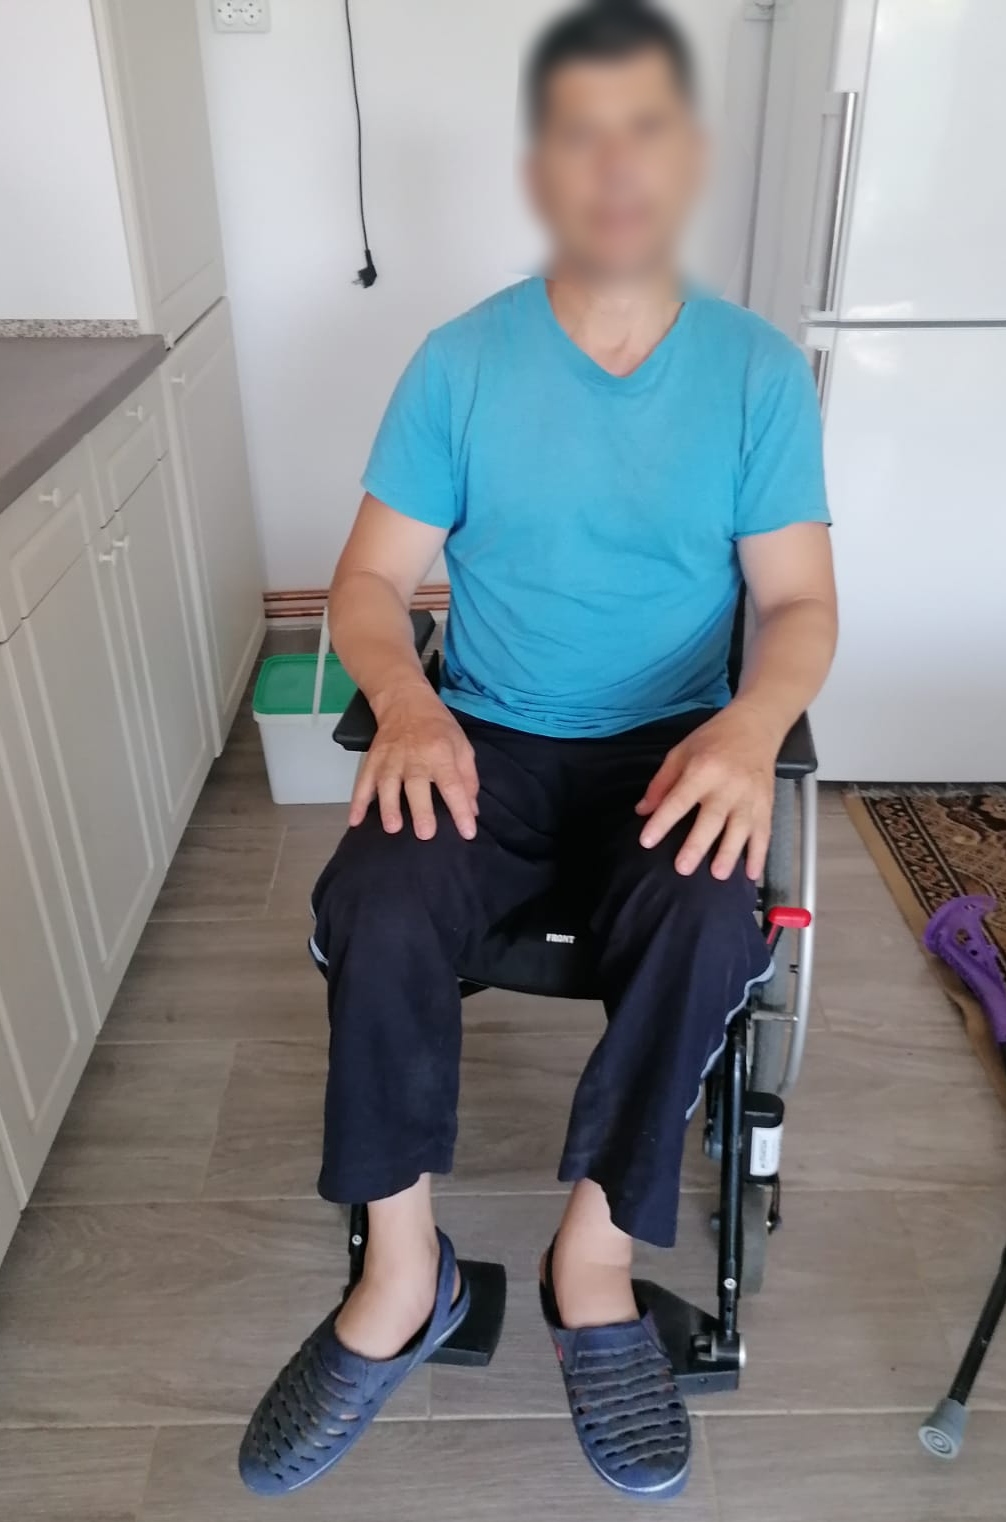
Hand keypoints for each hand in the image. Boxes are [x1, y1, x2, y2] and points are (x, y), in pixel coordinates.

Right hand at [349, 683, 479, 840]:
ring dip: (388, 806)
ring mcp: (390, 758)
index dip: (461, 809)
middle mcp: (415, 756)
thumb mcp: (462, 746)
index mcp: (441, 753)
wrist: (405, 701)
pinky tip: (355, 820)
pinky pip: (363, 782)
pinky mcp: (373, 760)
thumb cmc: (438, 728)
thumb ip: (468, 779)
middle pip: (417, 785)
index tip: (468, 832)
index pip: (453, 784)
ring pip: (387, 784)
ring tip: (392, 828)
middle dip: (420, 810)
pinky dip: (357, 801)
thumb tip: (473, 811)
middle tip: (425, 834)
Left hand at [636, 703, 778, 880]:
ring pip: (741, 829)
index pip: (679, 799)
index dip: (662, 821)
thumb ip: (662, 783)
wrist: (755, 726)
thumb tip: (643, 811)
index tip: (647, 841)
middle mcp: (728, 785)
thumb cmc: (713, 739)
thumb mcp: (680, 752)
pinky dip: (759, 855)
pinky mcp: (766, 804)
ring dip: (730, 853)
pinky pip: (764, 833)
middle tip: (683, 868)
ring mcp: (750, 796)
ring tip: (718, 875)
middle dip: (697, 844)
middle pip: (712, 818)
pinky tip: (752, 874)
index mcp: (703, 769)